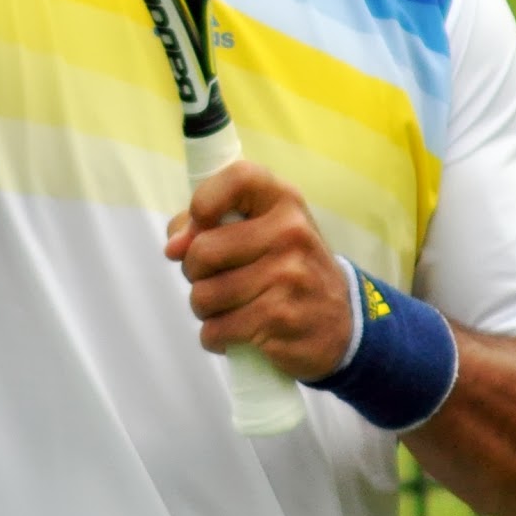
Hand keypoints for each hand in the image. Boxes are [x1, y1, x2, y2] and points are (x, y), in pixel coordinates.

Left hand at [165, 160, 353, 381]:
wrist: (342, 323)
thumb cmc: (287, 268)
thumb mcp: (261, 231)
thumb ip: (209, 225)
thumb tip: (174, 247)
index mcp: (283, 200)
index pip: (237, 178)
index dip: (204, 201)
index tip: (198, 226)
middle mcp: (290, 232)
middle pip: (203, 250)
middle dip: (194, 272)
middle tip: (213, 279)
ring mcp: (289, 276)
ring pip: (204, 296)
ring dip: (204, 309)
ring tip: (227, 308)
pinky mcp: (282, 319)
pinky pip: (218, 329)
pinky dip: (215, 337)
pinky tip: (236, 332)